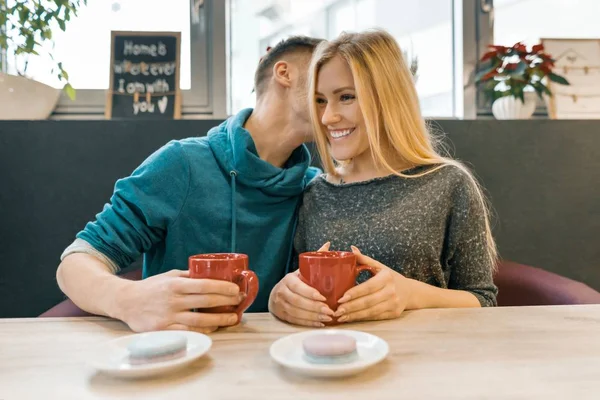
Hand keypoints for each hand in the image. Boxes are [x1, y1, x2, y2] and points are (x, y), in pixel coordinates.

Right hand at [116, 269, 244, 332]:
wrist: (125, 301)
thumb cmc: (150, 287)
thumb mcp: (168, 276)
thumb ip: (188, 276)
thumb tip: (211, 274)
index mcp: (175, 285)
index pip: (204, 285)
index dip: (223, 288)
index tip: (236, 289)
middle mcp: (173, 300)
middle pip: (206, 301)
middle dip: (226, 302)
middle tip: (239, 301)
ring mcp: (168, 316)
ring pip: (200, 319)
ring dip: (220, 319)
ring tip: (233, 318)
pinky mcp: (163, 329)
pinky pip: (188, 331)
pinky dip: (203, 329)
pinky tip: (214, 327)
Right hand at [268, 242, 334, 326]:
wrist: (277, 293)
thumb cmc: (296, 281)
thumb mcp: (302, 270)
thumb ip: (315, 258)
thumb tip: (329, 244)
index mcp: (288, 279)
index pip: (297, 286)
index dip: (309, 293)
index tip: (322, 297)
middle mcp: (282, 291)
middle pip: (297, 302)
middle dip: (314, 307)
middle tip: (329, 311)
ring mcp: (280, 304)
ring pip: (296, 312)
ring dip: (313, 317)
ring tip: (327, 318)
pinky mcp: (281, 315)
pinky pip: (294, 320)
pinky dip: (308, 323)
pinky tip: (319, 323)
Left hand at [334, 246, 410, 322]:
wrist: (410, 291)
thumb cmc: (390, 278)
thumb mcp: (380, 267)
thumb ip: (364, 260)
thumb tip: (351, 249)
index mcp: (386, 278)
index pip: (368, 286)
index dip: (355, 293)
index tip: (341, 298)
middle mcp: (391, 291)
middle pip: (368, 301)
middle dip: (351, 307)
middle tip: (336, 310)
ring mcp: (393, 304)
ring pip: (371, 312)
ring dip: (354, 315)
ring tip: (340, 316)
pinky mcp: (393, 314)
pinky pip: (375, 317)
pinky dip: (361, 318)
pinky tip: (350, 318)